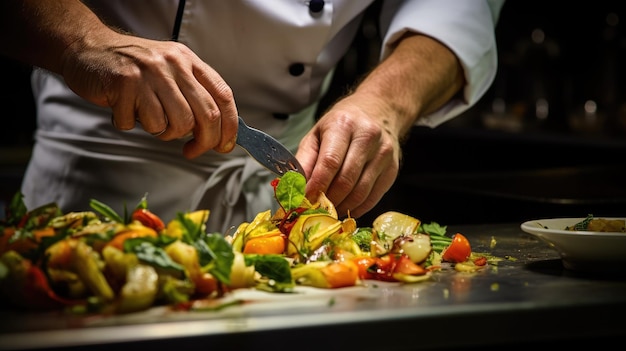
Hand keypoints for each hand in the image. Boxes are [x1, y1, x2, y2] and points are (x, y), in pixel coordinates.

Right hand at [61, 29, 237, 158]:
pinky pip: (142, 124)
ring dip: (164, 133)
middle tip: (193, 151)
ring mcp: (149, 74)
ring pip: (176, 124)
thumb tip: (216, 132)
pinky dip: (134, 124)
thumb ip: (192, 95)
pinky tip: (126, 109)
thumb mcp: (169, 70)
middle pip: (205, 115)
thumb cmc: (133, 68)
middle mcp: (173, 64)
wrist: (88, 49)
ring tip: (150, 119)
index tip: (225, 145)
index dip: (230, 127)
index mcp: (188, 61)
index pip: (223, 96)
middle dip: (204, 141)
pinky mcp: (125, 84)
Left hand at [296, 94, 401, 218]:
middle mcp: (367, 137)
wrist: (379, 111)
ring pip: (360, 192)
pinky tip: (345, 208)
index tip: (306, 200)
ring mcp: (384, 153)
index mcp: (343, 125)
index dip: (317, 186)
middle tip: (315, 209)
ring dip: (341, 207)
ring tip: (329, 211)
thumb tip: (297, 187)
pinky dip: (357, 208)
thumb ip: (305, 160)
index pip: (330, 162)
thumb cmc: (341, 125)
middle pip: (345, 180)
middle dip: (328, 200)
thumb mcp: (317, 134)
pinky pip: (373, 197)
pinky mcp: (393, 169)